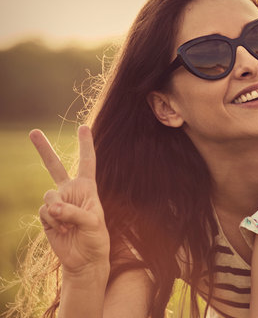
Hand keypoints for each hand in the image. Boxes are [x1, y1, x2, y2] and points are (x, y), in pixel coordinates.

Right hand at [30, 125, 109, 274]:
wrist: (84, 259)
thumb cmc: (95, 238)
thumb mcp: (93, 223)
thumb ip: (73, 211)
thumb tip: (51, 207)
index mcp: (87, 188)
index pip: (87, 162)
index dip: (85, 145)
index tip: (83, 127)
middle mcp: (70, 192)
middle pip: (54, 166)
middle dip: (43, 149)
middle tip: (33, 131)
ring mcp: (56, 203)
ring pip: (49, 195)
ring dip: (59, 210)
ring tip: (69, 223)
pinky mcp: (47, 216)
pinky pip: (45, 211)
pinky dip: (53, 220)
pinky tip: (62, 229)